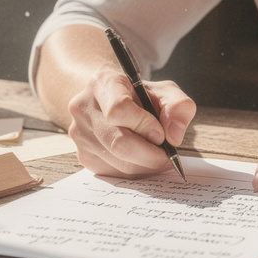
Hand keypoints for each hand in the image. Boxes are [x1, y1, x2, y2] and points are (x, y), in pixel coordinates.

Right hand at [65, 71, 195, 177]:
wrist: (109, 102)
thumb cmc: (139, 96)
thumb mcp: (164, 91)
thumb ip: (178, 107)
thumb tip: (174, 136)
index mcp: (103, 83)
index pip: (118, 109)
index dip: (144, 125)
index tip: (160, 133)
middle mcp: (84, 108)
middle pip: (118, 143)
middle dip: (150, 154)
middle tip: (168, 155)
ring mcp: (80, 134)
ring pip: (118, 163)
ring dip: (145, 165)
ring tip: (156, 154)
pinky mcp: (83, 156)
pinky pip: (114, 173)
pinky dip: (135, 171)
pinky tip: (141, 158)